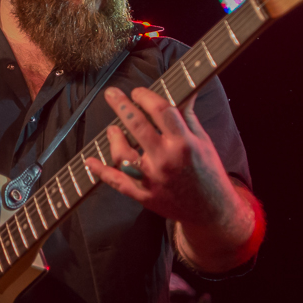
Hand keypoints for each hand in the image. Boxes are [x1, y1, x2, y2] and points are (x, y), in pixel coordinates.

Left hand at [85, 86, 238, 227]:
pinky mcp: (143, 195)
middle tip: (111, 94)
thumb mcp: (203, 141)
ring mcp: (152, 179)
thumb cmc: (208, 172)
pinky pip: (117, 182)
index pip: (160, 111)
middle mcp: (165, 160)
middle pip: (137, 126)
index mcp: (183, 143)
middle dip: (121, 105)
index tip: (137, 92)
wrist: (211, 211)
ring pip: (122, 154)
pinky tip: (90, 161)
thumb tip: (182, 91)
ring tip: (112, 130)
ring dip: (114, 138)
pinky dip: (102, 171)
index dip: (145, 97)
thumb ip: (187, 116)